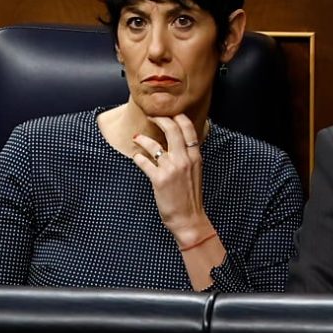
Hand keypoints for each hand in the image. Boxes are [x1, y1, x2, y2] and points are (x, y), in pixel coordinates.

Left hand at [128, 112, 209, 242]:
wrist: (189, 219)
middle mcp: (184, 159)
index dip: (177, 116)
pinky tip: (136, 158)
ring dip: (142, 139)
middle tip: (150, 116)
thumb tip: (179, 144)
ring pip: (154, 145)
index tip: (168, 113)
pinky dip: (138, 158)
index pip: (188, 128)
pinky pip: (144, 162)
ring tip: (136, 138)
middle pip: (171, 129)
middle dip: (159, 118)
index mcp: (195, 157)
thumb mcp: (196, 172)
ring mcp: (171, 168)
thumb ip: (189, 156)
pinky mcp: (159, 179)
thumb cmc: (191, 198)